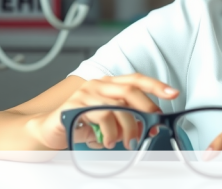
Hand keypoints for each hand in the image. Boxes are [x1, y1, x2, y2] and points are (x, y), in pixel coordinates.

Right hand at [28, 73, 178, 150]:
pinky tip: (109, 141)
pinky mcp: (74, 105)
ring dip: (128, 126)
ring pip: (118, 106)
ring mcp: (86, 93)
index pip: (136, 79)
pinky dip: (110, 132)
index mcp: (109, 84)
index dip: (156, 85)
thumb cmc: (81, 125)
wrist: (48, 130)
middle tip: (151, 128)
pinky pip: (101, 116)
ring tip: (128, 141)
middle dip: (146, 109)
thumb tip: (150, 126)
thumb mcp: (110, 121)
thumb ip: (128, 119)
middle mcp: (99, 84)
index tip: (173, 93)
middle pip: (130, 90)